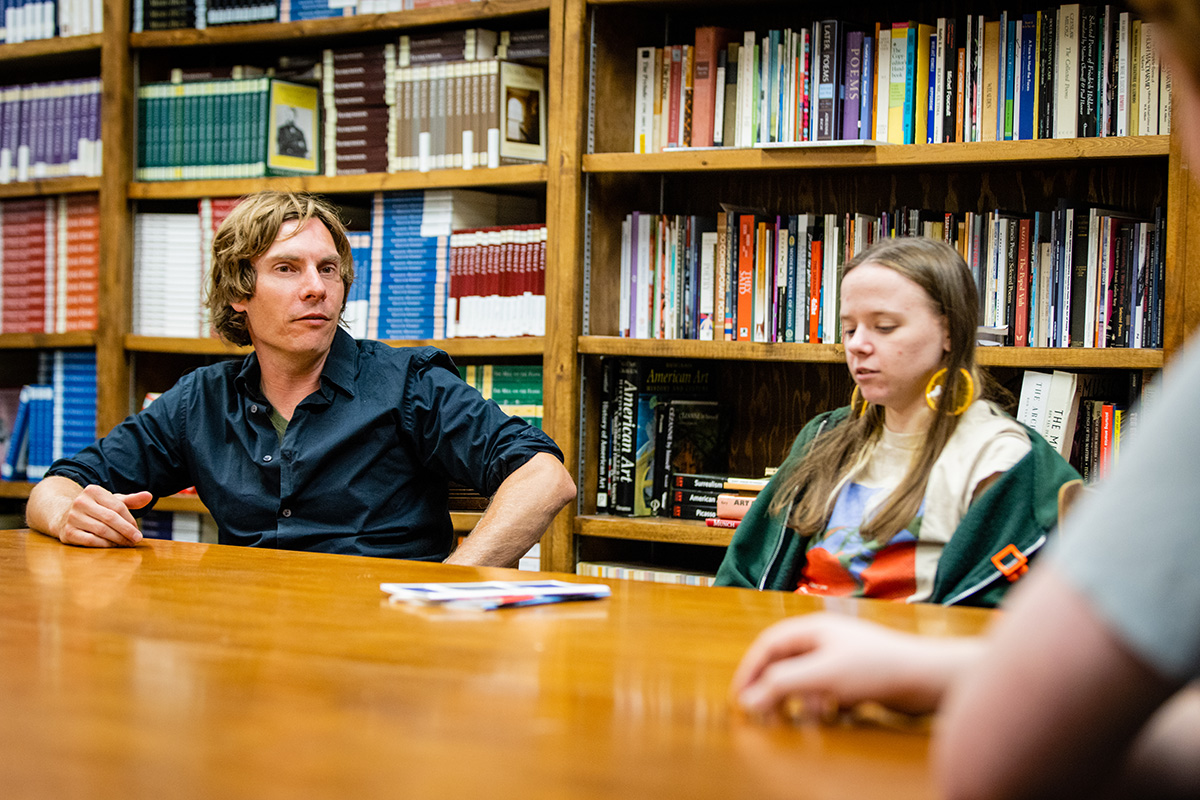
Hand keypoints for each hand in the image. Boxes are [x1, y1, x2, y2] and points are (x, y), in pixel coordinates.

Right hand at [56, 484, 152, 547]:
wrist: (63, 517)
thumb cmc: (95, 509)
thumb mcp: (111, 501)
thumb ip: (130, 500)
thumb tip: (149, 496)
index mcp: (93, 491)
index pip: (118, 506)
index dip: (130, 520)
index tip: (138, 530)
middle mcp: (80, 502)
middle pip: (110, 518)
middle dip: (126, 530)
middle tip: (137, 539)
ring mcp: (72, 517)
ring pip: (101, 530)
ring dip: (118, 539)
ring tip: (127, 544)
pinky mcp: (67, 532)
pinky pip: (90, 540)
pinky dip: (104, 545)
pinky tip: (113, 547)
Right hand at [731, 613, 979, 719]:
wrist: (928, 677)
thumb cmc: (878, 667)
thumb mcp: (822, 676)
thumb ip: (782, 686)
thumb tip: (748, 701)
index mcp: (813, 629)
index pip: (769, 644)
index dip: (750, 669)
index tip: (740, 696)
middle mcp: (825, 639)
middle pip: (785, 661)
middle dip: (773, 688)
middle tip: (763, 712)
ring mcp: (842, 657)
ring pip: (806, 678)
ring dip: (798, 699)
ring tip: (799, 719)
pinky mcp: (857, 676)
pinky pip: (826, 690)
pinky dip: (820, 704)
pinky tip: (829, 716)